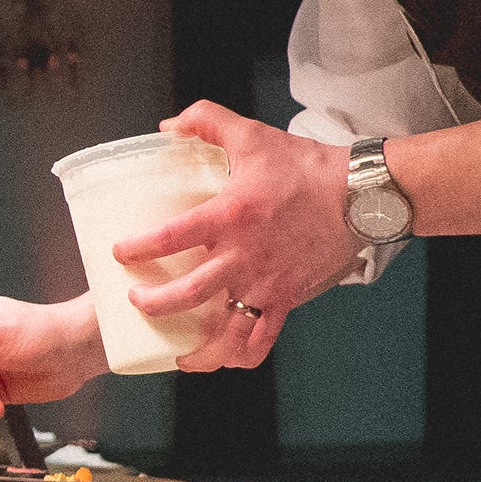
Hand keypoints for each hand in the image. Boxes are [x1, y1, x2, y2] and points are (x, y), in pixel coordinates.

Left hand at [111, 102, 358, 371]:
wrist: (360, 196)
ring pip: (224, 331)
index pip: (170, 237)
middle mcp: (244, 256)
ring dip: (197, 348)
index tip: (120, 252)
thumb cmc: (306, 166)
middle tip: (135, 300)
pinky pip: (262, 339)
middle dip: (154, 304)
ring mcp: (267, 283)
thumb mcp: (252, 135)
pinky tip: (224, 359)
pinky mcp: (288, 299)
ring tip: (176, 353)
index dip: (138, 248)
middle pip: (188, 294)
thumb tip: (167, 127)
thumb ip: (206, 122)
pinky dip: (241, 356)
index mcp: (230, 215)